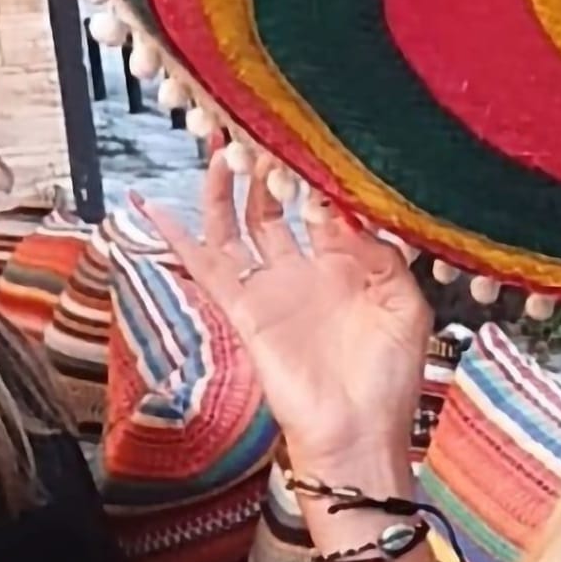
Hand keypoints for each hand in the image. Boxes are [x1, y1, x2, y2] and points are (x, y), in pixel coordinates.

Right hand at [137, 149, 431, 477]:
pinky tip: (153, 208)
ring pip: (240, 226)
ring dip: (226, 189)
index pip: (329, 206)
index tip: (315, 142)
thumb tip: (355, 214)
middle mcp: (308, 270)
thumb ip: (387, 257)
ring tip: (220, 146)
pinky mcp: (246, 310)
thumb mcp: (407, 307)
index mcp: (351, 265)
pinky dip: (177, 237)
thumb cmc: (391, 378)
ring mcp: (274, 288)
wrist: (360, 433)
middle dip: (268, 168)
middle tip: (259, 128)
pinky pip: (207, 266)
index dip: (321, 176)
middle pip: (277, 206)